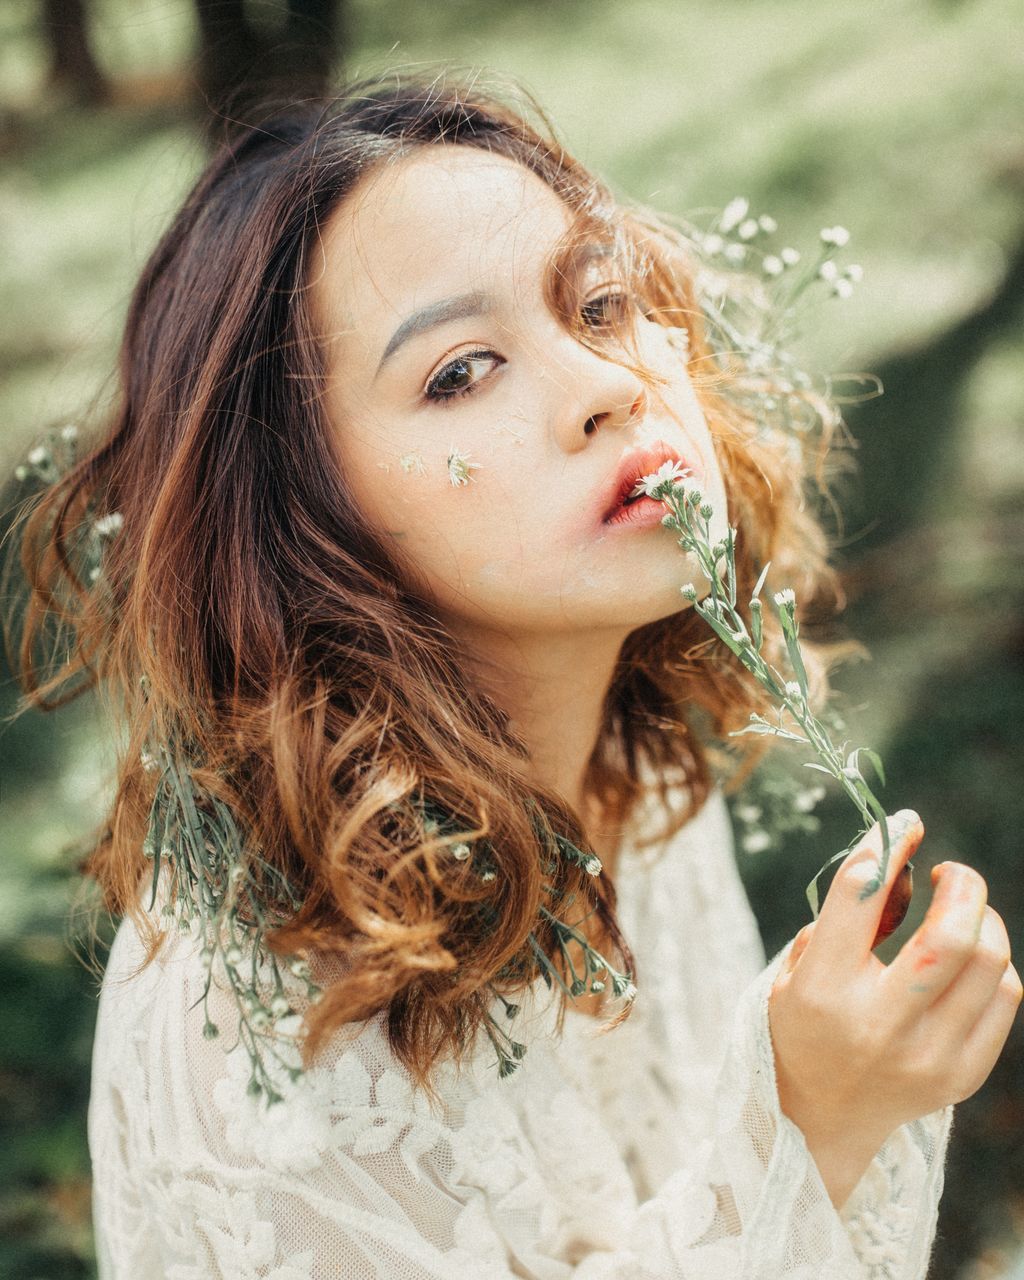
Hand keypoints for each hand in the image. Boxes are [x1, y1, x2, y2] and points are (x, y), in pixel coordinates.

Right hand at [768, 810, 1021, 1201]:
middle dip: (962, 885)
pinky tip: (970, 957)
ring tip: (961, 913)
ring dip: (982, 920)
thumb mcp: (800, 969)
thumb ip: (844, 918)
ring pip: (989, 962)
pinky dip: (992, 963)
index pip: (861, 897)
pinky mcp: (961, 1075)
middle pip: (952, 937)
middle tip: (949, 873)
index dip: (887, 846)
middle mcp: (879, 1025)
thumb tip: (901, 868)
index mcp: (825, 992)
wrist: (819, 1117)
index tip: (903, 824)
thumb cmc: (805, 1025)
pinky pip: (1004, 997)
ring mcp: (928, 1055)